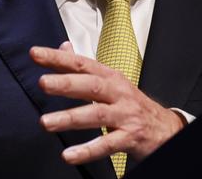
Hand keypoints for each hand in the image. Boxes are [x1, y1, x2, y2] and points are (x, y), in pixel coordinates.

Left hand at [30, 43, 184, 165]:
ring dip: (70, 118)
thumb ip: (84, 67)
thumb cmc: (131, 103)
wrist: (165, 128)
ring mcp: (124, 115)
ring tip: (46, 122)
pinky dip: (87, 150)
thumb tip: (63, 47)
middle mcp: (118, 93)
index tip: (36, 54)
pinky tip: (69, 155)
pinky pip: (107, 145)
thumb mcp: (111, 81)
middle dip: (66, 83)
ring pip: (96, 114)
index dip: (58, 58)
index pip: (82, 63)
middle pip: (91, 85)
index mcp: (110, 77)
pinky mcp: (129, 138)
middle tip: (43, 83)